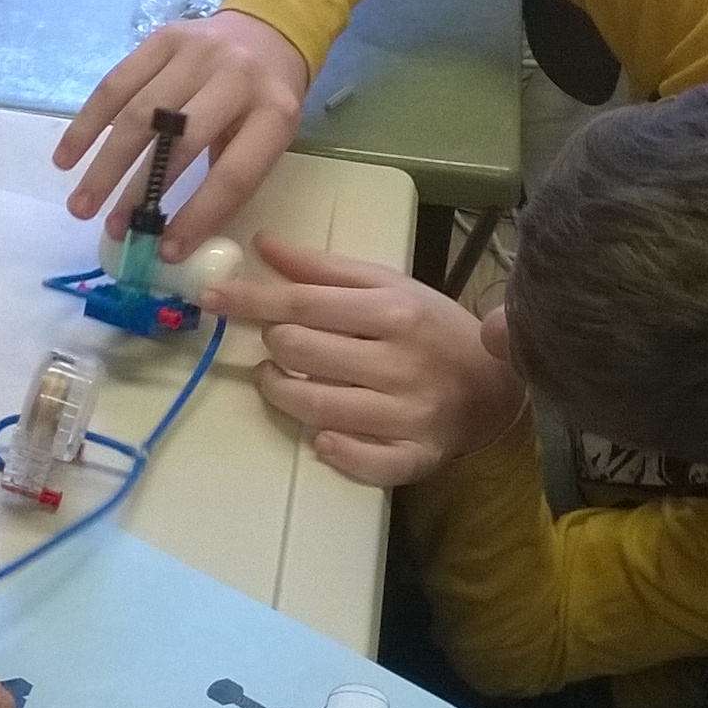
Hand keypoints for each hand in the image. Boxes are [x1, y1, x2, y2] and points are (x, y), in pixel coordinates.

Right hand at [54, 11, 309, 261]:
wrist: (268, 32)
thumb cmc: (263, 103)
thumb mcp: (268, 142)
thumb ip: (228, 180)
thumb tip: (173, 238)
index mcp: (274, 113)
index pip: (232, 174)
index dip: (197, 216)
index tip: (165, 250)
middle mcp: (236, 76)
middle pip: (177, 140)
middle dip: (140, 191)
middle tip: (113, 229)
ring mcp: (197, 52)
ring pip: (139, 112)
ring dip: (105, 164)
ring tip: (81, 205)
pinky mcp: (162, 38)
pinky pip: (116, 84)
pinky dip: (88, 124)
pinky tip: (67, 157)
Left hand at [201, 233, 523, 485]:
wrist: (496, 386)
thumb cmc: (431, 327)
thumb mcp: (388, 284)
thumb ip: (324, 269)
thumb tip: (263, 246)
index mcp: (392, 310)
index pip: (302, 304)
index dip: (250, 300)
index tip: (211, 297)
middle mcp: (398, 362)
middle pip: (300, 353)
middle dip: (273, 345)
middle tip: (278, 343)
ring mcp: (407, 414)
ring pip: (315, 407)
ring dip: (280, 391)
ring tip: (279, 378)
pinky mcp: (413, 456)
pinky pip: (359, 461)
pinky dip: (332, 450)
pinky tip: (321, 436)